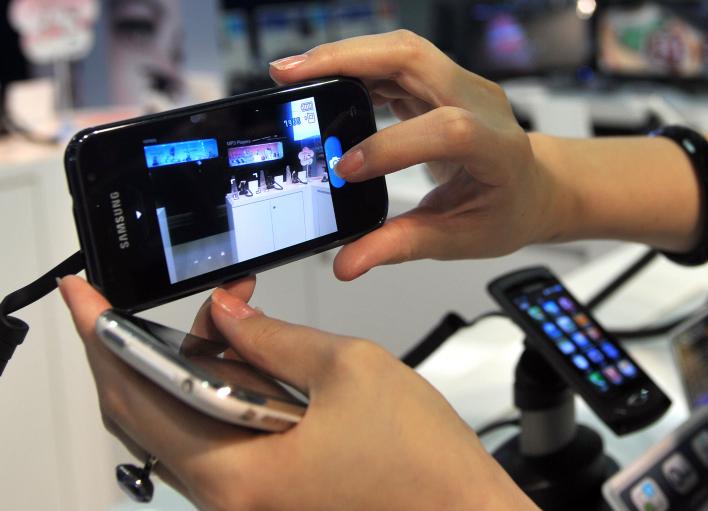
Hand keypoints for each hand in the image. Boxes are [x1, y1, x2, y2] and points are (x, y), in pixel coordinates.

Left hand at [59, 275, 534, 510]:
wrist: (460, 510)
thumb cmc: (421, 461)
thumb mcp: (347, 369)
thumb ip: (273, 336)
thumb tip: (226, 314)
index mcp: (237, 472)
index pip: (136, 394)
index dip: (101, 335)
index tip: (84, 296)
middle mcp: (229, 499)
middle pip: (144, 415)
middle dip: (149, 346)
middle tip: (179, 302)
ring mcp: (245, 501)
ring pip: (179, 427)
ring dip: (191, 370)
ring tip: (231, 324)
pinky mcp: (265, 495)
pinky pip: (212, 441)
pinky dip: (216, 397)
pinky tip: (248, 363)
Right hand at [270, 30, 560, 280]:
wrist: (532, 186)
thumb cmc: (506, 210)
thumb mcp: (459, 239)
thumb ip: (401, 246)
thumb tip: (349, 261)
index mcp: (497, 146)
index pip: (447, 129)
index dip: (392, 144)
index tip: (345, 170)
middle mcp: (480, 102)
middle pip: (414, 58)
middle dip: (346, 61)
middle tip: (290, 76)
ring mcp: (460, 85)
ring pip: (399, 50)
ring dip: (342, 56)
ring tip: (293, 75)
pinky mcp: (439, 82)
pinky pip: (394, 61)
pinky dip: (353, 66)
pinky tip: (322, 82)